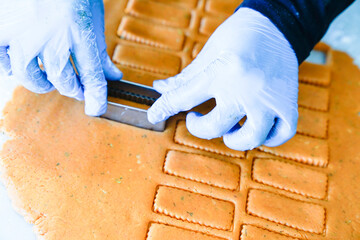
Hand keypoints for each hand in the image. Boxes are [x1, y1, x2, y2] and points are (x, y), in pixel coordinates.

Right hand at [0, 0, 121, 115]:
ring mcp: (25, 35)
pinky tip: (21, 63)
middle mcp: (53, 38)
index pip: (93, 76)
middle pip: (64, 81)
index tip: (96, 109)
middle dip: (73, 89)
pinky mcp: (2, 31)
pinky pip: (4, 61)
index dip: (97, 98)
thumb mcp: (92, 18)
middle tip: (75, 87)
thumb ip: (100, 50)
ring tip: (48, 79)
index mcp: (81, 33)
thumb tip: (113, 75)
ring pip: (32, 77)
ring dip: (43, 84)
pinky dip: (12, 67)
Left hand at [148, 8, 298, 150]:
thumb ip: (185, 77)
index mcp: (220, 72)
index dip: (164, 108)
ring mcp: (268, 98)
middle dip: (198, 127)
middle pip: (214, 127)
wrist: (277, 25)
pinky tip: (257, 129)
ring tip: (228, 130)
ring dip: (233, 140)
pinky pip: (282, 134)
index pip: (183, 98)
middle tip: (195, 118)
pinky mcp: (288, 102)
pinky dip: (269, 139)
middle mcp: (244, 88)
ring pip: (250, 138)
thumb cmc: (239, 36)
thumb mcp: (208, 53)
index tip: (154, 115)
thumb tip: (160, 88)